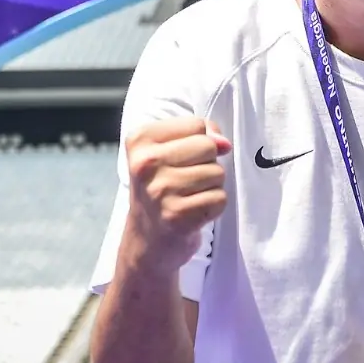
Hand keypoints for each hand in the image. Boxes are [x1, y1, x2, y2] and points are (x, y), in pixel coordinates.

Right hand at [125, 117, 231, 271]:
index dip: (199, 141)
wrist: (148, 238)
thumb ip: (201, 134)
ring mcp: (159, 191)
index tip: (180, 160)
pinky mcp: (177, 216)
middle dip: (207, 163)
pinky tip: (194, 212)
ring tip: (189, 197)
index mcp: (139, 140)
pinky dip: (213, 206)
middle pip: (208, 147)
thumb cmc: (164, 186)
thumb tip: (224, 144)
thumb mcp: (170, 150)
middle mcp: (145, 164)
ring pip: (217, 173)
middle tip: (185, 181)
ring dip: (211, 186)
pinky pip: (220, 198)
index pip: (197, 125)